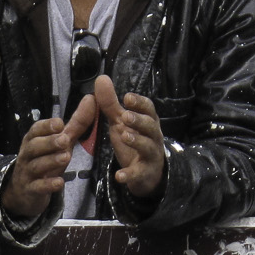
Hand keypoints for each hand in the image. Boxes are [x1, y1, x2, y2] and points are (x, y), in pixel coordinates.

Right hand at [4, 98, 97, 217]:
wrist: (24, 191)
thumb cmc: (45, 160)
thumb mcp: (60, 142)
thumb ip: (76, 123)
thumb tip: (91, 98)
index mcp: (34, 140)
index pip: (36, 130)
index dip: (46, 126)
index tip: (59, 123)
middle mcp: (28, 154)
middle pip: (34, 146)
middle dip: (49, 142)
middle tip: (65, 139)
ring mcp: (28, 173)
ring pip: (36, 166)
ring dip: (50, 161)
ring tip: (66, 156)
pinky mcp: (31, 190)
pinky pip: (37, 187)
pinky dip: (48, 184)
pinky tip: (59, 182)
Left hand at [94, 76, 164, 198]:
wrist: (146, 174)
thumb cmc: (134, 142)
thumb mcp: (121, 123)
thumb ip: (111, 103)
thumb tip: (101, 78)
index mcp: (148, 122)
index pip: (149, 109)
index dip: (139, 103)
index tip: (127, 98)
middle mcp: (153, 137)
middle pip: (151, 126)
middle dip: (139, 120)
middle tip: (125, 116)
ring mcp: (151, 155)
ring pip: (148, 147)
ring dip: (137, 141)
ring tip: (124, 136)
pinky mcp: (144, 173)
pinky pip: (138, 174)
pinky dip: (129, 175)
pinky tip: (119, 176)